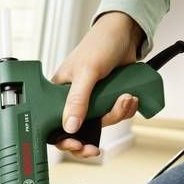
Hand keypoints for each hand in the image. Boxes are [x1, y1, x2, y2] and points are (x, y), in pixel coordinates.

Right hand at [52, 12, 144, 157]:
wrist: (126, 33)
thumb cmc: (99, 44)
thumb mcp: (86, 73)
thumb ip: (77, 100)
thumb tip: (70, 126)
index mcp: (58, 93)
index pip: (54, 123)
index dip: (64, 139)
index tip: (75, 146)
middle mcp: (73, 99)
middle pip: (78, 129)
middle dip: (90, 137)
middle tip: (94, 149)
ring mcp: (92, 100)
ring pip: (101, 122)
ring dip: (115, 115)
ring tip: (124, 99)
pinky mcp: (108, 99)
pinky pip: (114, 114)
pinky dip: (124, 109)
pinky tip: (129, 97)